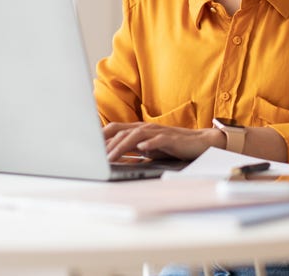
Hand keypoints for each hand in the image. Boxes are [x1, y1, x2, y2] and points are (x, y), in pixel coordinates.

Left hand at [102, 122, 224, 162]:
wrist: (200, 143)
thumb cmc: (174, 146)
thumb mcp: (150, 149)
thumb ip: (134, 151)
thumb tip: (116, 159)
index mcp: (140, 129)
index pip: (115, 129)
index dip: (101, 136)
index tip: (87, 146)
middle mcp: (147, 128)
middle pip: (122, 132)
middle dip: (107, 145)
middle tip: (95, 158)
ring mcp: (159, 132)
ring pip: (136, 136)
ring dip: (122, 147)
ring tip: (112, 157)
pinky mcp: (172, 138)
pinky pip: (158, 140)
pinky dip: (149, 144)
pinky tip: (141, 149)